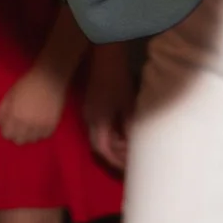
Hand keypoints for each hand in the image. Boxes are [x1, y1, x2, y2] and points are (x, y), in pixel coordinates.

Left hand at [0, 65, 66, 144]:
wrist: (50, 78)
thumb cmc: (27, 83)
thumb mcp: (10, 94)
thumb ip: (2, 110)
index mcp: (15, 115)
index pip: (7, 134)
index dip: (6, 131)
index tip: (9, 126)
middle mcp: (27, 123)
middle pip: (19, 141)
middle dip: (17, 135)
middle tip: (19, 127)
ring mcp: (41, 125)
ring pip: (32, 140)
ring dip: (29, 135)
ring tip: (30, 126)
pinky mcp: (53, 124)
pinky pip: (45, 136)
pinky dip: (41, 133)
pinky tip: (39, 125)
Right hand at [82, 44, 135, 169]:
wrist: (105, 55)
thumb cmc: (118, 78)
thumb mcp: (128, 104)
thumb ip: (129, 126)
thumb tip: (133, 144)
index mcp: (97, 121)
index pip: (104, 151)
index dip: (116, 161)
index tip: (131, 167)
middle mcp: (89, 120)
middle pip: (99, 147)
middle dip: (115, 157)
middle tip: (132, 162)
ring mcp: (89, 112)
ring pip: (99, 138)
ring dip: (114, 146)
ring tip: (131, 149)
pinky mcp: (92, 106)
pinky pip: (100, 128)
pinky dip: (111, 135)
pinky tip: (124, 133)